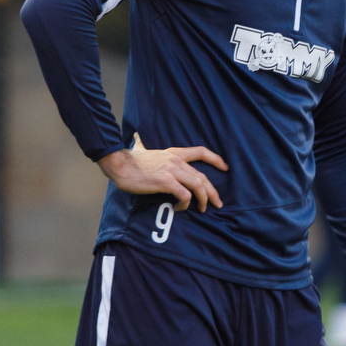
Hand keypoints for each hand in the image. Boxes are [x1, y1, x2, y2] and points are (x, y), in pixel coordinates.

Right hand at [97, 134, 227, 211]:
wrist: (120, 165)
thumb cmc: (130, 160)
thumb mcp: (142, 150)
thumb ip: (143, 144)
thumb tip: (136, 137)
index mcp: (174, 153)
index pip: (201, 152)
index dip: (215, 159)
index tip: (225, 167)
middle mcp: (176, 161)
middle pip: (202, 176)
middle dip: (212, 191)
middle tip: (218, 203)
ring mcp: (172, 171)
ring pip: (197, 186)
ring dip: (203, 200)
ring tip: (202, 209)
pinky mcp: (166, 182)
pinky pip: (184, 195)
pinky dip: (185, 204)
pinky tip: (179, 209)